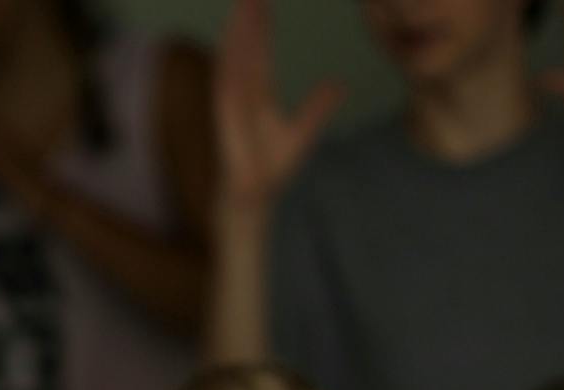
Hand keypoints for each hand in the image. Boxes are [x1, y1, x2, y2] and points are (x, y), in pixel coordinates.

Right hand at [214, 0, 344, 205]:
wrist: (255, 196)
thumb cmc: (270, 167)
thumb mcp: (302, 132)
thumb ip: (317, 108)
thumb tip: (338, 85)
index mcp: (257, 93)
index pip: (259, 52)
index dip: (260, 27)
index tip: (262, 0)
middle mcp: (242, 94)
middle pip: (243, 49)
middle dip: (245, 20)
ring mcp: (232, 106)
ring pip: (233, 62)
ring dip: (236, 35)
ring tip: (242, 8)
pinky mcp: (226, 121)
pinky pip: (226, 87)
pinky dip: (228, 66)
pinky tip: (231, 45)